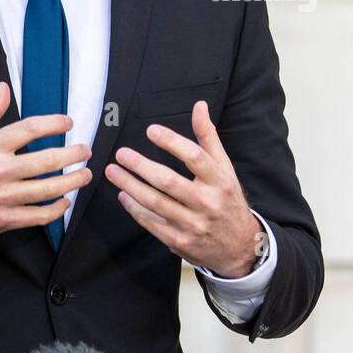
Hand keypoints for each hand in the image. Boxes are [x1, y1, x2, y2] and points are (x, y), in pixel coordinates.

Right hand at [0, 82, 91, 247]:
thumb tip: (4, 87)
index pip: (30, 129)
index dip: (55, 123)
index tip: (68, 122)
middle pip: (47, 160)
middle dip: (74, 154)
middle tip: (85, 150)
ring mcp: (2, 197)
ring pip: (48, 189)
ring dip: (73, 181)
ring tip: (84, 174)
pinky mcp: (4, 220)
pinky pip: (38, 216)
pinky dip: (57, 209)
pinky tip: (65, 201)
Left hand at [106, 100, 264, 277]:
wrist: (239, 246)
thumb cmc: (227, 199)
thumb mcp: (225, 168)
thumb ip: (209, 137)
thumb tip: (199, 106)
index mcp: (220, 180)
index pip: (194, 157)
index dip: (171, 142)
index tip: (151, 130)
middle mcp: (207, 202)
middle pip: (169, 181)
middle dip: (141, 166)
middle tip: (121, 153)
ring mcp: (193, 224)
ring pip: (155, 203)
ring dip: (130, 186)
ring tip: (113, 172)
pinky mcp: (180, 241)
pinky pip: (152, 223)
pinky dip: (135, 209)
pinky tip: (124, 195)